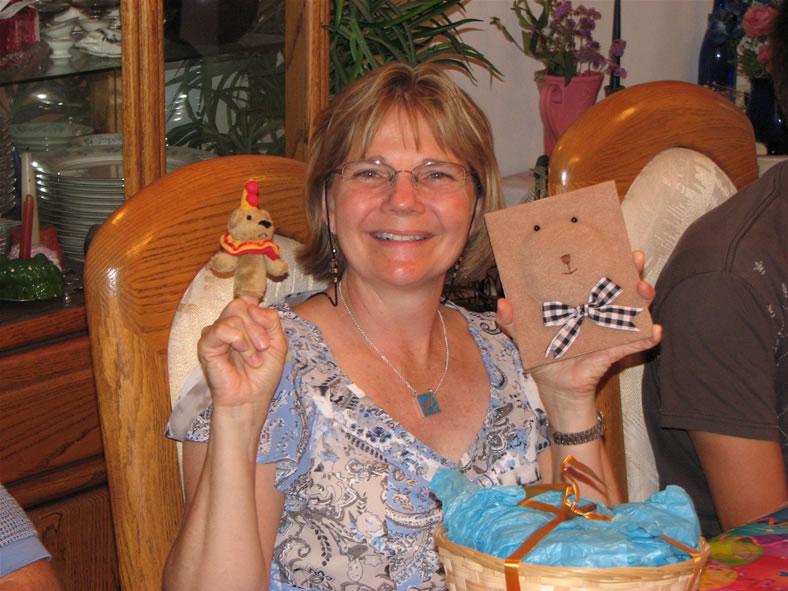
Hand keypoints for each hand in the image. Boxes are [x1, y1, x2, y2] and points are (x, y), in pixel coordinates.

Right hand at [197, 296, 287, 414]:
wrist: (252, 398)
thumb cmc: (263, 375)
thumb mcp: (278, 344)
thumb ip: (271, 320)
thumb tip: (254, 305)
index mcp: (244, 323)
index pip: (247, 299)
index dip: (258, 310)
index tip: (267, 332)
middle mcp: (228, 326)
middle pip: (241, 304)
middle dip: (257, 326)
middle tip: (264, 347)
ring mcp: (216, 334)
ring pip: (234, 315)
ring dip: (250, 338)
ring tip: (254, 359)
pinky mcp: (206, 345)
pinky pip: (220, 328)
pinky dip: (237, 339)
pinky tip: (243, 354)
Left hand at [496, 251, 661, 410]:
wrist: (554, 388)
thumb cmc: (542, 356)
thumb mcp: (522, 335)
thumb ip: (511, 320)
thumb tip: (503, 303)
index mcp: (578, 301)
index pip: (594, 273)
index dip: (605, 257)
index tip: (613, 243)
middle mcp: (598, 310)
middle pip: (621, 284)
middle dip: (633, 270)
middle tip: (636, 259)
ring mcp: (610, 329)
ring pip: (633, 308)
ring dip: (643, 297)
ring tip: (645, 290)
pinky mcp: (615, 351)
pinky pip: (635, 343)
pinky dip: (647, 338)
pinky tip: (655, 331)